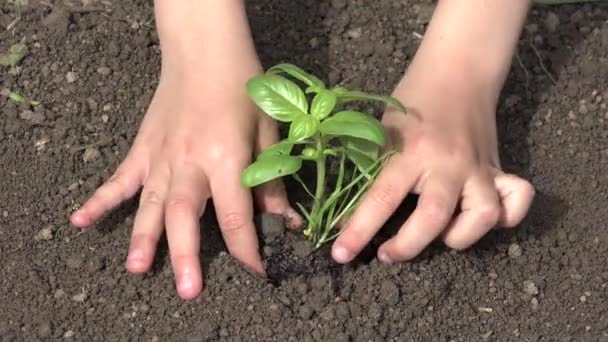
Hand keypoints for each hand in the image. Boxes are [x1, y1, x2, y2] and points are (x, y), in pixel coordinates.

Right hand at [70, 59, 300, 299]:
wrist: (204, 51)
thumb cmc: (242, 87)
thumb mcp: (268, 131)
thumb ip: (272, 178)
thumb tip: (284, 219)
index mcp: (226, 157)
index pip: (237, 214)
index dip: (248, 248)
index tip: (258, 273)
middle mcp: (190, 162)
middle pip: (184, 214)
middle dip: (186, 253)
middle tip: (188, 290)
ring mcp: (161, 156)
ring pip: (149, 203)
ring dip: (143, 237)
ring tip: (137, 269)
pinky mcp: (143, 148)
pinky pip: (120, 178)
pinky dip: (100, 200)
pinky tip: (79, 221)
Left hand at [331, 86, 534, 263]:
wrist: (458, 71)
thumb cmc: (413, 101)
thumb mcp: (383, 131)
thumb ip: (371, 171)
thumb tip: (348, 216)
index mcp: (412, 150)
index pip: (382, 198)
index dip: (359, 231)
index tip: (341, 255)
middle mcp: (448, 163)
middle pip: (434, 217)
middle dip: (407, 246)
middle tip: (387, 254)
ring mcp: (478, 167)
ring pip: (483, 216)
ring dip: (459, 237)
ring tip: (439, 234)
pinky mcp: (500, 168)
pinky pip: (517, 200)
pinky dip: (507, 217)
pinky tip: (482, 220)